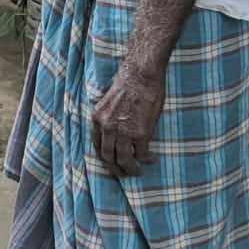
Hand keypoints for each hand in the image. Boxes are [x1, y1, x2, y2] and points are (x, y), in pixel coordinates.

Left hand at [90, 60, 164, 176]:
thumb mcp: (108, 102)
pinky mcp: (140, 134)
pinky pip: (142, 154)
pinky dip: (147, 159)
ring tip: (138, 171)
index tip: (111, 162)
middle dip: (116, 168)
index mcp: (97, 119)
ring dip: (131, 169)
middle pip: (108, 157)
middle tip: (124, 173)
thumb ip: (108, 118)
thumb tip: (114, 132)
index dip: (105, 157)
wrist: (141, 76)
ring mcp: (123, 132)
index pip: (97, 145)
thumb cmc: (128, 84)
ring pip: (125, 160)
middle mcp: (107, 128)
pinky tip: (151, 159)